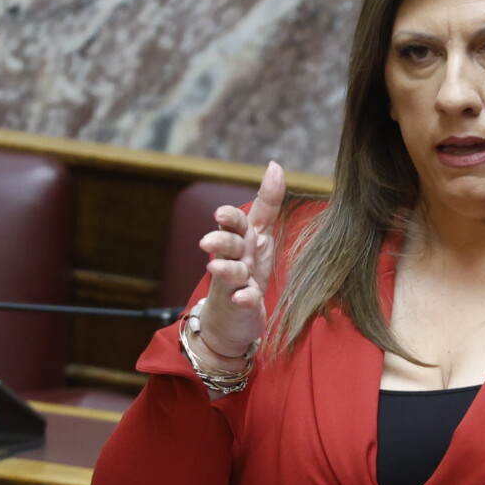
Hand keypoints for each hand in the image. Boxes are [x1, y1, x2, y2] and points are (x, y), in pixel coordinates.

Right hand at [192, 161, 285, 360]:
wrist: (232, 318)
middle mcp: (237, 257)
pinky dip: (243, 299)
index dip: (230, 216)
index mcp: (244, 239)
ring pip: (230, 271)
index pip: (238, 222)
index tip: (222, 212)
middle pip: (228, 244)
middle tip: (209, 241)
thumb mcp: (260, 236)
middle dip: (220, 240)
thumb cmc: (248, 270)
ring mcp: (235, 282)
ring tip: (218, 268)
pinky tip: (242, 298)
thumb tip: (275, 166)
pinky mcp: (240, 305)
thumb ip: (267, 204)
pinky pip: (242, 301)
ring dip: (226, 268)